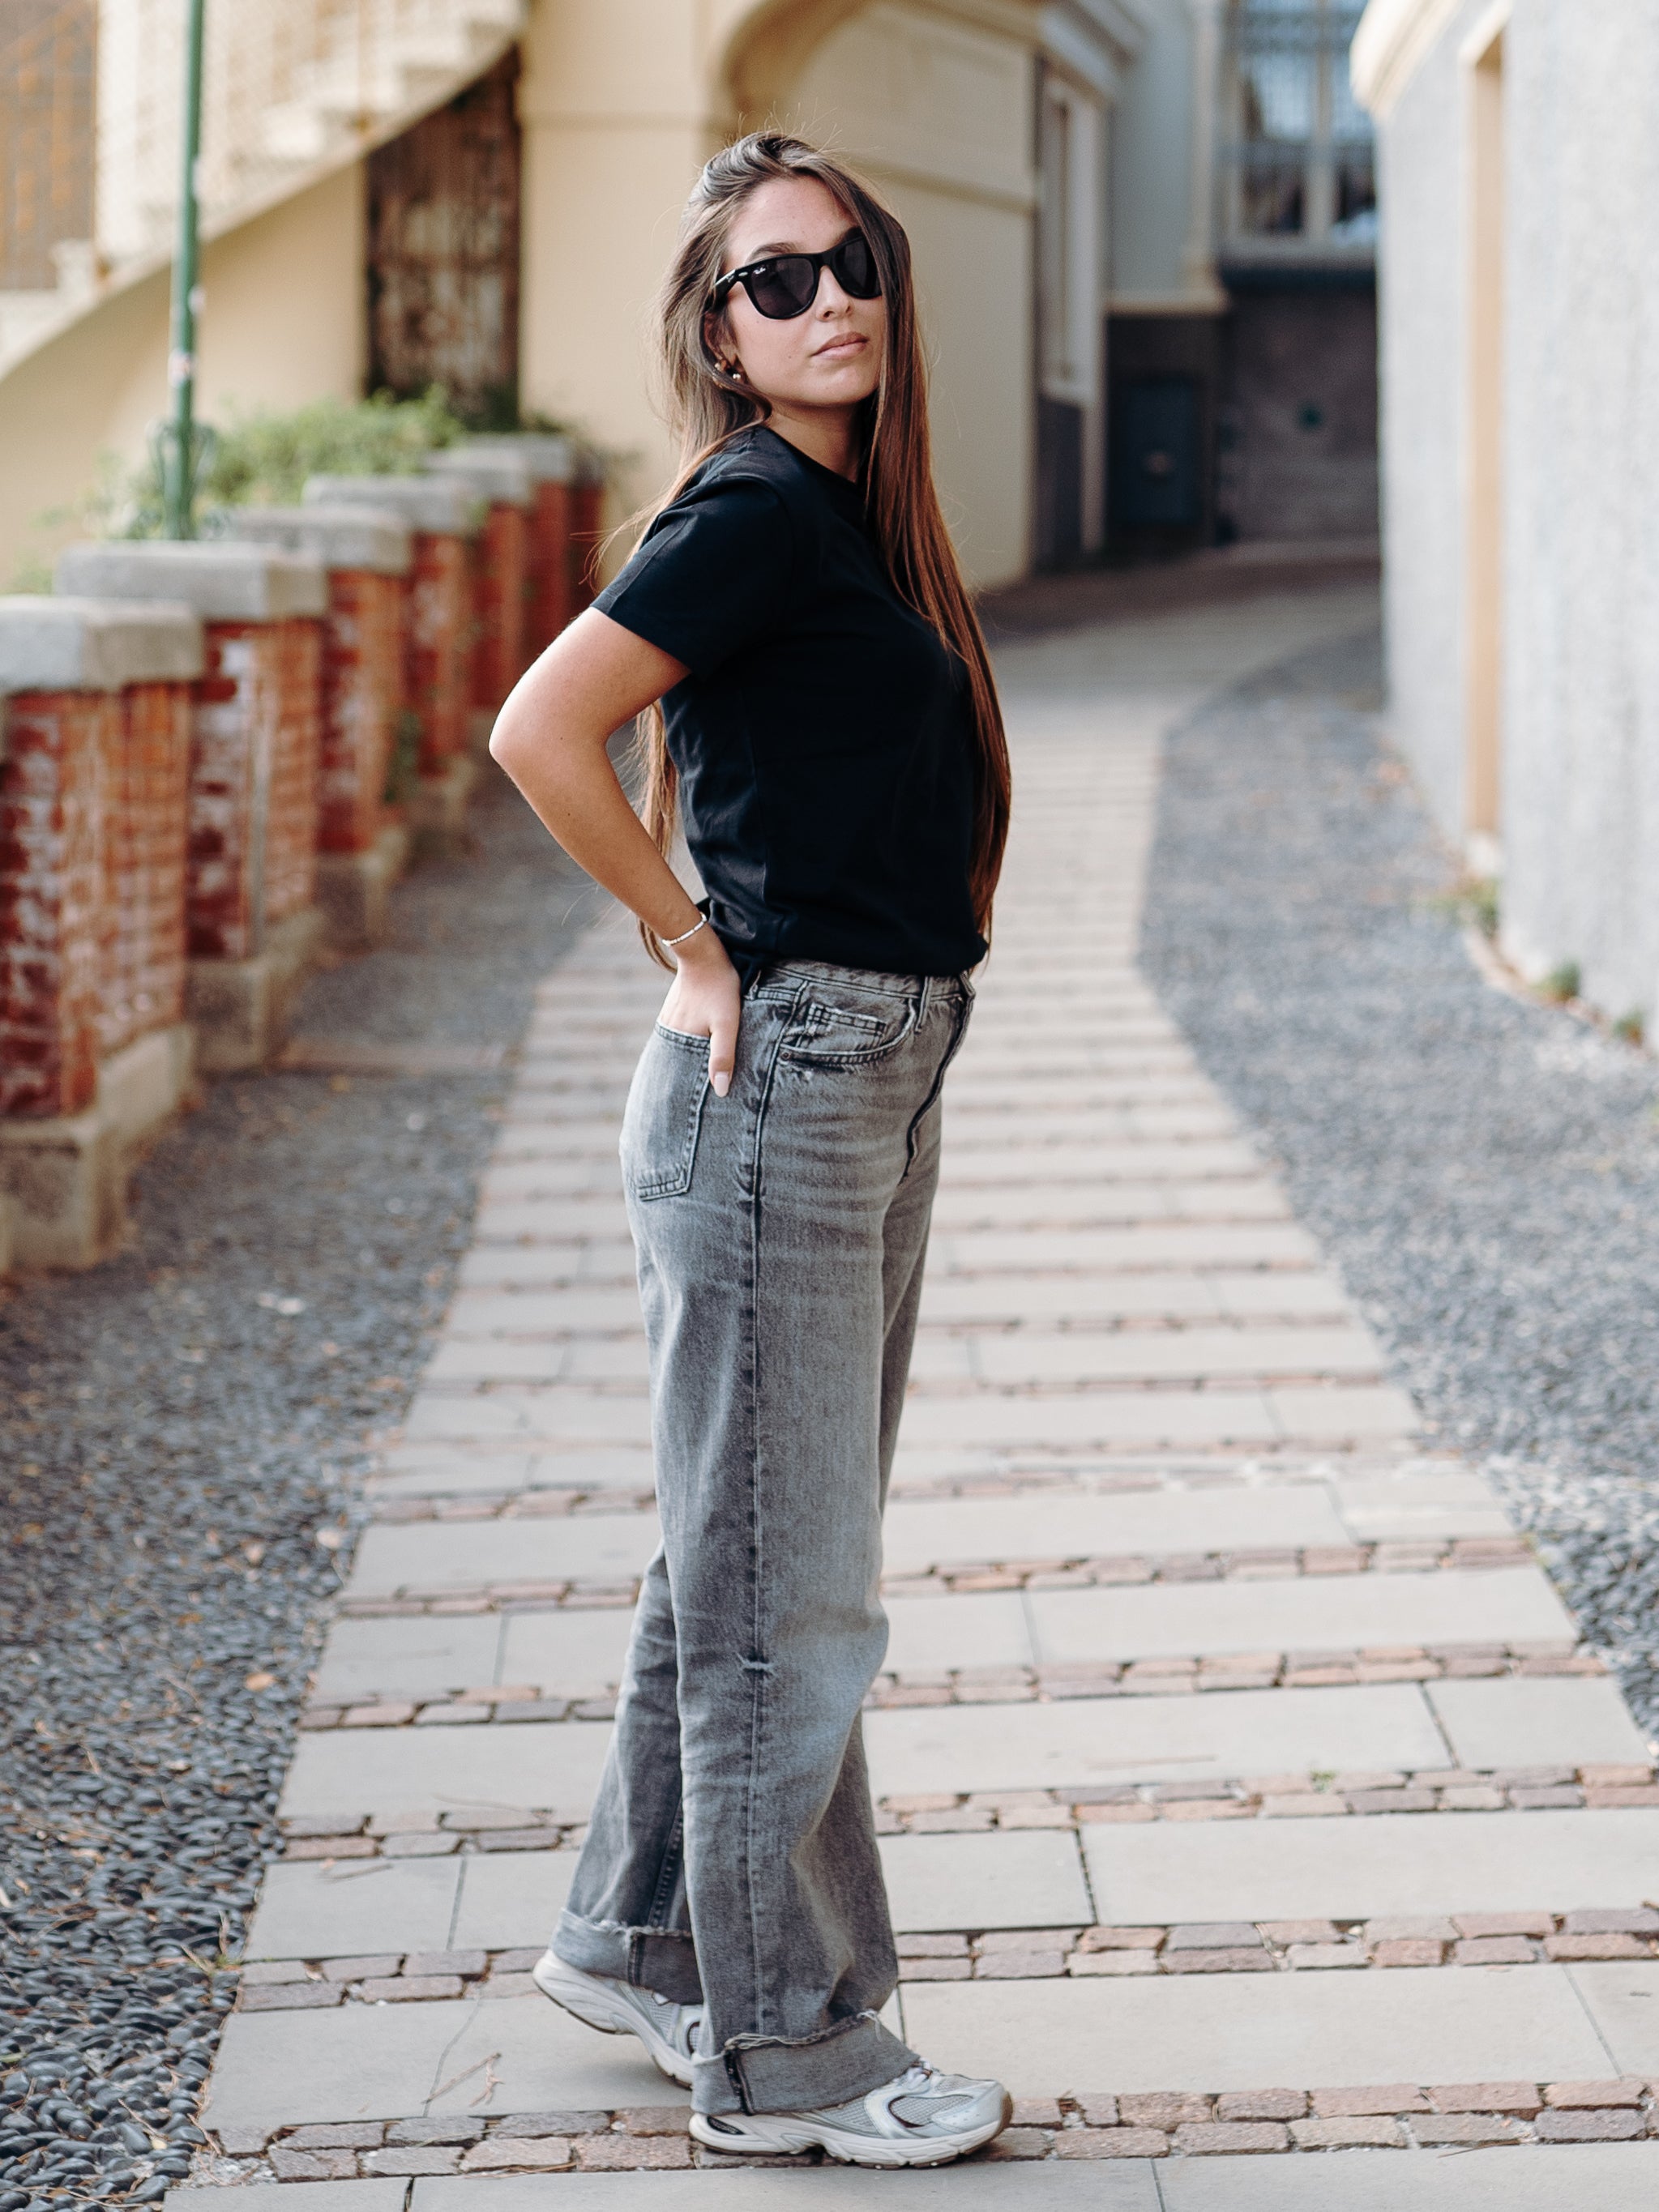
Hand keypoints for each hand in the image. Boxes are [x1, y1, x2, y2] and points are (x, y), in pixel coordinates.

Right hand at [658, 927, 741, 1096]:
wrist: (703, 952)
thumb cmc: (720, 988)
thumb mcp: (728, 1023)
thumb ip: (724, 1056)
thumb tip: (721, 1091)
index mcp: (681, 1040)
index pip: (680, 1078)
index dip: (685, 1096)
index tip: (688, 1117)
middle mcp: (670, 1034)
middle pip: (676, 1066)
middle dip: (681, 1086)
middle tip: (688, 1110)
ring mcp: (670, 1021)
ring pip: (677, 1051)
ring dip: (683, 1065)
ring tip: (691, 1087)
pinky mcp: (675, 1011)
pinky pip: (678, 1036)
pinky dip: (684, 1048)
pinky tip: (691, 1053)